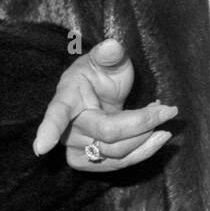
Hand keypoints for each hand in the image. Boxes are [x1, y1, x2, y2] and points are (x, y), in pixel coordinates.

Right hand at [32, 37, 177, 171]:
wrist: (100, 93)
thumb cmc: (100, 73)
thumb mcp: (106, 59)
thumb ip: (109, 54)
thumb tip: (112, 45)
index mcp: (68, 96)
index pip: (58, 113)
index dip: (49, 129)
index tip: (41, 148)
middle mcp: (68, 126)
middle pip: (107, 134)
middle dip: (142, 123)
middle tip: (169, 110)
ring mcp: (77, 147)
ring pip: (115, 154)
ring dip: (146, 140)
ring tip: (166, 122)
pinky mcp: (90, 161)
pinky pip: (117, 164)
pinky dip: (142, 152)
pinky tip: (157, 137)